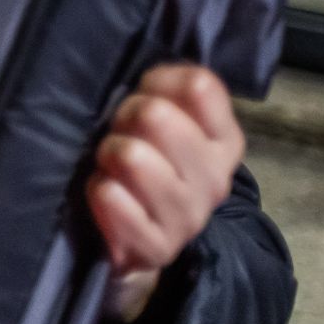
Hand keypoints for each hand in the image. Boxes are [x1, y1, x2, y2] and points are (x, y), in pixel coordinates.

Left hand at [87, 64, 244, 318]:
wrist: (140, 239)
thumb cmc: (148, 163)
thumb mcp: (162, 120)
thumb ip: (167, 90)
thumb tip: (158, 76)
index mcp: (224, 141)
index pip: (199, 87)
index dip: (158, 82)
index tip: (144, 95)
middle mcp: (215, 178)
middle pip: (156, 116)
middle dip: (125, 117)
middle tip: (120, 134)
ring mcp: (189, 217)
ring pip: (133, 157)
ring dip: (108, 155)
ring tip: (111, 166)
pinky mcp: (157, 247)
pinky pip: (113, 200)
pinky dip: (99, 190)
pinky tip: (104, 194)